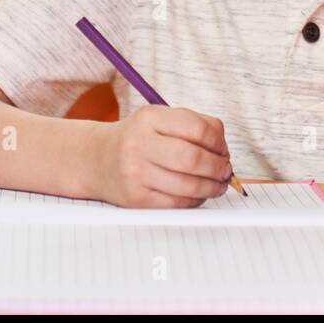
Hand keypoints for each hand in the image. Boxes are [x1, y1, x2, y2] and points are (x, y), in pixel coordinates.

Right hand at [95, 106, 232, 207]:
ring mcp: (136, 173)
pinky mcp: (136, 199)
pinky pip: (177, 203)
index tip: (223, 149)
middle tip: (226, 170)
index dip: (218, 141)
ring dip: (212, 187)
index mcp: (149, 118)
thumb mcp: (160, 119)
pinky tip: (200, 194)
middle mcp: (139, 144)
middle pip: (193, 158)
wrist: (97, 160)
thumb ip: (195, 125)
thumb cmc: (139, 138)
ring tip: (218, 184)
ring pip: (188, 185)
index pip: (197, 128)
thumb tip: (224, 149)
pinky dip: (196, 200)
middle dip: (218, 167)